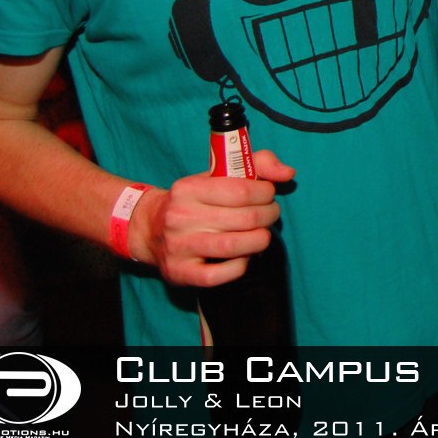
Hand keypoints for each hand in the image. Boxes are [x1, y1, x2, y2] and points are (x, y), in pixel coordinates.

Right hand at [131, 150, 294, 286]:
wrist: (150, 229)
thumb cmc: (195, 200)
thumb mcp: (217, 174)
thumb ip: (257, 163)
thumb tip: (288, 173)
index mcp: (189, 189)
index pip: (242, 191)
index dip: (266, 193)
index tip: (268, 195)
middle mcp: (180, 217)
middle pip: (244, 219)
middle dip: (269, 216)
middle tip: (270, 215)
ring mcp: (179, 247)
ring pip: (234, 247)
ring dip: (259, 240)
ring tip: (261, 235)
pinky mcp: (181, 272)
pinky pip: (220, 274)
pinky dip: (240, 265)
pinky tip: (243, 256)